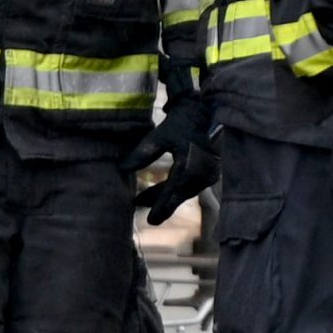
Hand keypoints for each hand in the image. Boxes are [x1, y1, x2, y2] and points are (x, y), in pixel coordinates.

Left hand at [127, 78, 217, 222]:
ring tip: (147, 199)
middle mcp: (200, 175)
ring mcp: (208, 175)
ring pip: (184, 192)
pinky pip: (191, 186)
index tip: (149, 220)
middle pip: (178, 195)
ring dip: (168, 196)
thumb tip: (123, 168)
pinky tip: (165, 189)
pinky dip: (177, 189)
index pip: (171, 192)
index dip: (160, 206)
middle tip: (146, 214)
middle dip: (161, 204)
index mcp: (188, 166)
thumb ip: (143, 153)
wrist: (207, 112)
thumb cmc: (183, 123)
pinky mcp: (210, 172)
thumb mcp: (160, 136)